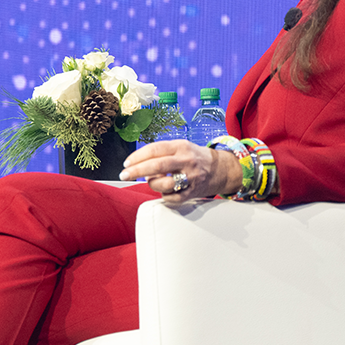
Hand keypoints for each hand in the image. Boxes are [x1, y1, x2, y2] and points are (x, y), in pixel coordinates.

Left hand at [118, 139, 242, 203]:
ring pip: (163, 184)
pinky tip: (165, 191)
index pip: (155, 149)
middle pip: (157, 166)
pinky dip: (164, 196)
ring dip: (152, 184)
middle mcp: (186, 161)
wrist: (221, 169)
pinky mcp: (193, 192)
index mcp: (181, 147)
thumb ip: (161, 153)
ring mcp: (191, 177)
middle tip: (124, 174)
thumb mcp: (180, 147)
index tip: (126, 163)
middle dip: (136, 171)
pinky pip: (172, 198)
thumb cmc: (194, 157)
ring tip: (153, 181)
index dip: (137, 157)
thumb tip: (139, 164)